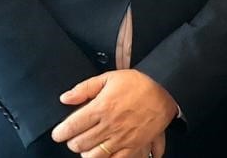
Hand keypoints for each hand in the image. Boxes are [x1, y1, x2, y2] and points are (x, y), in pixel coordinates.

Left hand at [51, 70, 175, 157]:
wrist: (167, 91)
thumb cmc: (139, 84)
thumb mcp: (110, 77)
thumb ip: (85, 88)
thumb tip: (64, 98)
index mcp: (101, 107)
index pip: (71, 127)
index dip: (60, 132)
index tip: (59, 133)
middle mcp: (109, 125)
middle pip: (79, 144)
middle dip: (72, 142)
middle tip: (75, 137)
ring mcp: (121, 138)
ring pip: (93, 156)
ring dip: (86, 153)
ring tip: (87, 146)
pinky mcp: (133, 146)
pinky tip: (103, 153)